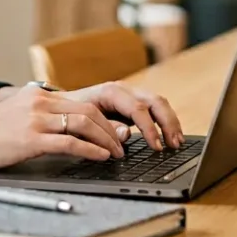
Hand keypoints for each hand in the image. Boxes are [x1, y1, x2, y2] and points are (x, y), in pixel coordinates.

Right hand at [0, 85, 129, 169]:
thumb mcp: (16, 116)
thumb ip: (39, 116)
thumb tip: (63, 126)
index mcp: (38, 97)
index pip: (81, 103)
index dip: (103, 118)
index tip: (115, 132)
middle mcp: (39, 103)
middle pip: (88, 111)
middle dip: (110, 130)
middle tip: (122, 145)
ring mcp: (35, 119)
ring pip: (83, 123)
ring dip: (105, 139)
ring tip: (115, 153)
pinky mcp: (30, 138)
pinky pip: (69, 142)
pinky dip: (90, 150)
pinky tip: (99, 157)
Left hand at [60, 81, 182, 149]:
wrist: (59, 106)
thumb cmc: (69, 115)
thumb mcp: (81, 123)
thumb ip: (104, 128)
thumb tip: (126, 133)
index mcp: (110, 92)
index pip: (138, 109)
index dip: (150, 128)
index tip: (156, 147)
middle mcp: (123, 90)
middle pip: (154, 101)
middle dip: (167, 123)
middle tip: (174, 144)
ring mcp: (129, 94)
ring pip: (158, 102)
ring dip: (170, 121)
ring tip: (176, 141)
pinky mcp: (131, 103)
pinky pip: (154, 107)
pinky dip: (164, 120)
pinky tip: (170, 135)